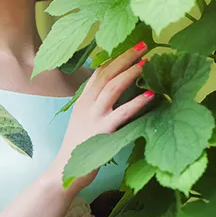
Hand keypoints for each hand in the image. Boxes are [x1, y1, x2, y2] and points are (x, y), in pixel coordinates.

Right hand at [50, 42, 155, 194]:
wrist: (64, 170)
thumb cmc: (80, 147)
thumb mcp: (86, 120)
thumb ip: (98, 106)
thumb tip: (118, 93)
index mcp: (83, 100)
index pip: (99, 72)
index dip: (115, 58)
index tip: (131, 47)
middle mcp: (87, 104)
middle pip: (106, 73)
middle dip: (124, 57)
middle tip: (143, 45)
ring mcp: (94, 117)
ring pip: (112, 87)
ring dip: (130, 73)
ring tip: (147, 63)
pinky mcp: (102, 131)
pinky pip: (122, 113)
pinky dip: (138, 102)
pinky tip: (151, 94)